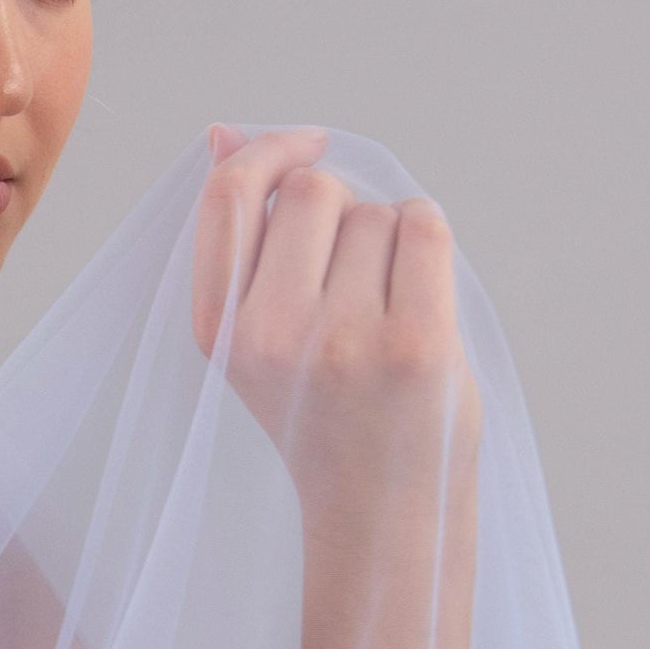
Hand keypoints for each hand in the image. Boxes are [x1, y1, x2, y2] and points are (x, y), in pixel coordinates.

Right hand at [190, 125, 481, 523]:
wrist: (379, 515)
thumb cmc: (324, 413)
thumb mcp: (258, 334)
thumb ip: (244, 240)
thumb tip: (225, 133)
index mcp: (220, 331)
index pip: (229, 198)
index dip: (271, 150)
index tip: (308, 146)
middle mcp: (271, 335)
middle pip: (314, 190)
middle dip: (344, 206)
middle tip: (355, 272)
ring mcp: (344, 341)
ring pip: (375, 213)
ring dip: (391, 239)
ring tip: (386, 308)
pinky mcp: (415, 345)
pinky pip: (425, 229)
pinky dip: (429, 242)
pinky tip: (421, 294)